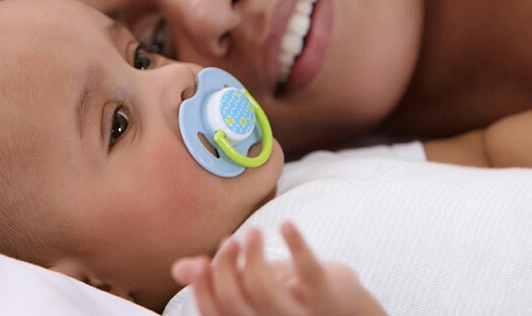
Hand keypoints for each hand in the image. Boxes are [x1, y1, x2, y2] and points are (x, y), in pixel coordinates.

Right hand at [171, 222, 384, 315]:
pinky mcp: (328, 297)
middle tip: (231, 240)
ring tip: (252, 230)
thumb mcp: (254, 288)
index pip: (215, 315)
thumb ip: (220, 280)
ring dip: (253, 255)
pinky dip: (296, 244)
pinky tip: (285, 224)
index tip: (201, 260)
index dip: (202, 289)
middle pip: (235, 303)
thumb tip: (180, 268)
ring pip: (265, 290)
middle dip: (225, 268)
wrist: (350, 311)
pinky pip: (308, 271)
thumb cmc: (293, 297)